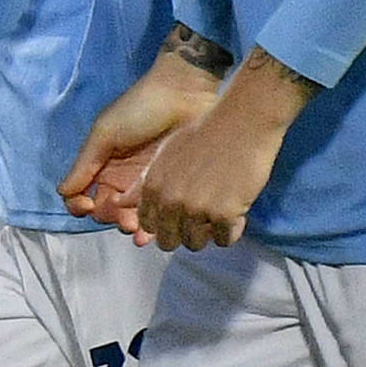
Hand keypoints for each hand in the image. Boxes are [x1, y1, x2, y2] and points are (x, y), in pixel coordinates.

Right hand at [60, 47, 223, 238]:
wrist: (185, 95)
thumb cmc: (139, 109)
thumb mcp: (105, 132)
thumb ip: (84, 164)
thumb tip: (63, 193)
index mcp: (100, 165)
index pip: (80, 195)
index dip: (79, 205)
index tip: (88, 205)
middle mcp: (120, 178)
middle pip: (105, 212)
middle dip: (109, 219)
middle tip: (122, 218)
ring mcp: (145, 184)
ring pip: (130, 217)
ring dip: (130, 227)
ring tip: (138, 228)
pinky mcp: (169, 188)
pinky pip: (156, 213)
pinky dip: (151, 227)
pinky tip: (150, 233)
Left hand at [127, 51, 314, 252]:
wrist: (242, 123)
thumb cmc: (207, 132)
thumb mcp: (166, 153)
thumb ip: (145, 181)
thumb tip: (123, 202)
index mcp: (153, 187)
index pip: (148, 225)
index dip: (164, 224)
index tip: (177, 218)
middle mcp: (170, 201)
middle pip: (169, 241)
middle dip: (183, 234)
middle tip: (200, 220)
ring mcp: (196, 210)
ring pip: (195, 243)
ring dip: (208, 233)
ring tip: (219, 214)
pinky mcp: (224, 215)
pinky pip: (224, 240)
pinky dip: (231, 231)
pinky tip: (236, 213)